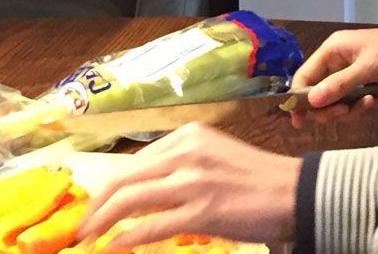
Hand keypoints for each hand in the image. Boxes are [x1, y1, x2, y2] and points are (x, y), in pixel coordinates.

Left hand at [76, 122, 301, 247]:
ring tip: (88, 239)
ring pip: (129, 200)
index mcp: (189, 136)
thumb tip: (141, 188)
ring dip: (102, 222)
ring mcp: (193, 180)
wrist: (295, 193)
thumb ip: (180, 166)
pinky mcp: (202, 210)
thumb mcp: (214, 157)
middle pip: (124, 178)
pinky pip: (150, 226)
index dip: (109, 186)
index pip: (135, 161)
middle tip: (82, 226)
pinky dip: (125, 239)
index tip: (95, 205)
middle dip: (96, 205)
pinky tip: (112, 248)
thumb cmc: (257, 180)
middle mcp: (187, 151)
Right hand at [290, 18, 377, 128]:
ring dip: (350, 109)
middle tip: (346, 113)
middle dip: (330, 108)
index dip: (298, 98)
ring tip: (370, 104)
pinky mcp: (364, 84)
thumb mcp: (369, 68)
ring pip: (336, 102)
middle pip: (318, 93)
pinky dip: (362, 107)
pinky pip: (352, 103)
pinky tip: (377, 102)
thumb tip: (310, 101)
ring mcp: (351, 74)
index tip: (299, 122)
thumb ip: (339, 85)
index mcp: (332, 50)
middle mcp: (337, 62)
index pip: (304, 75)